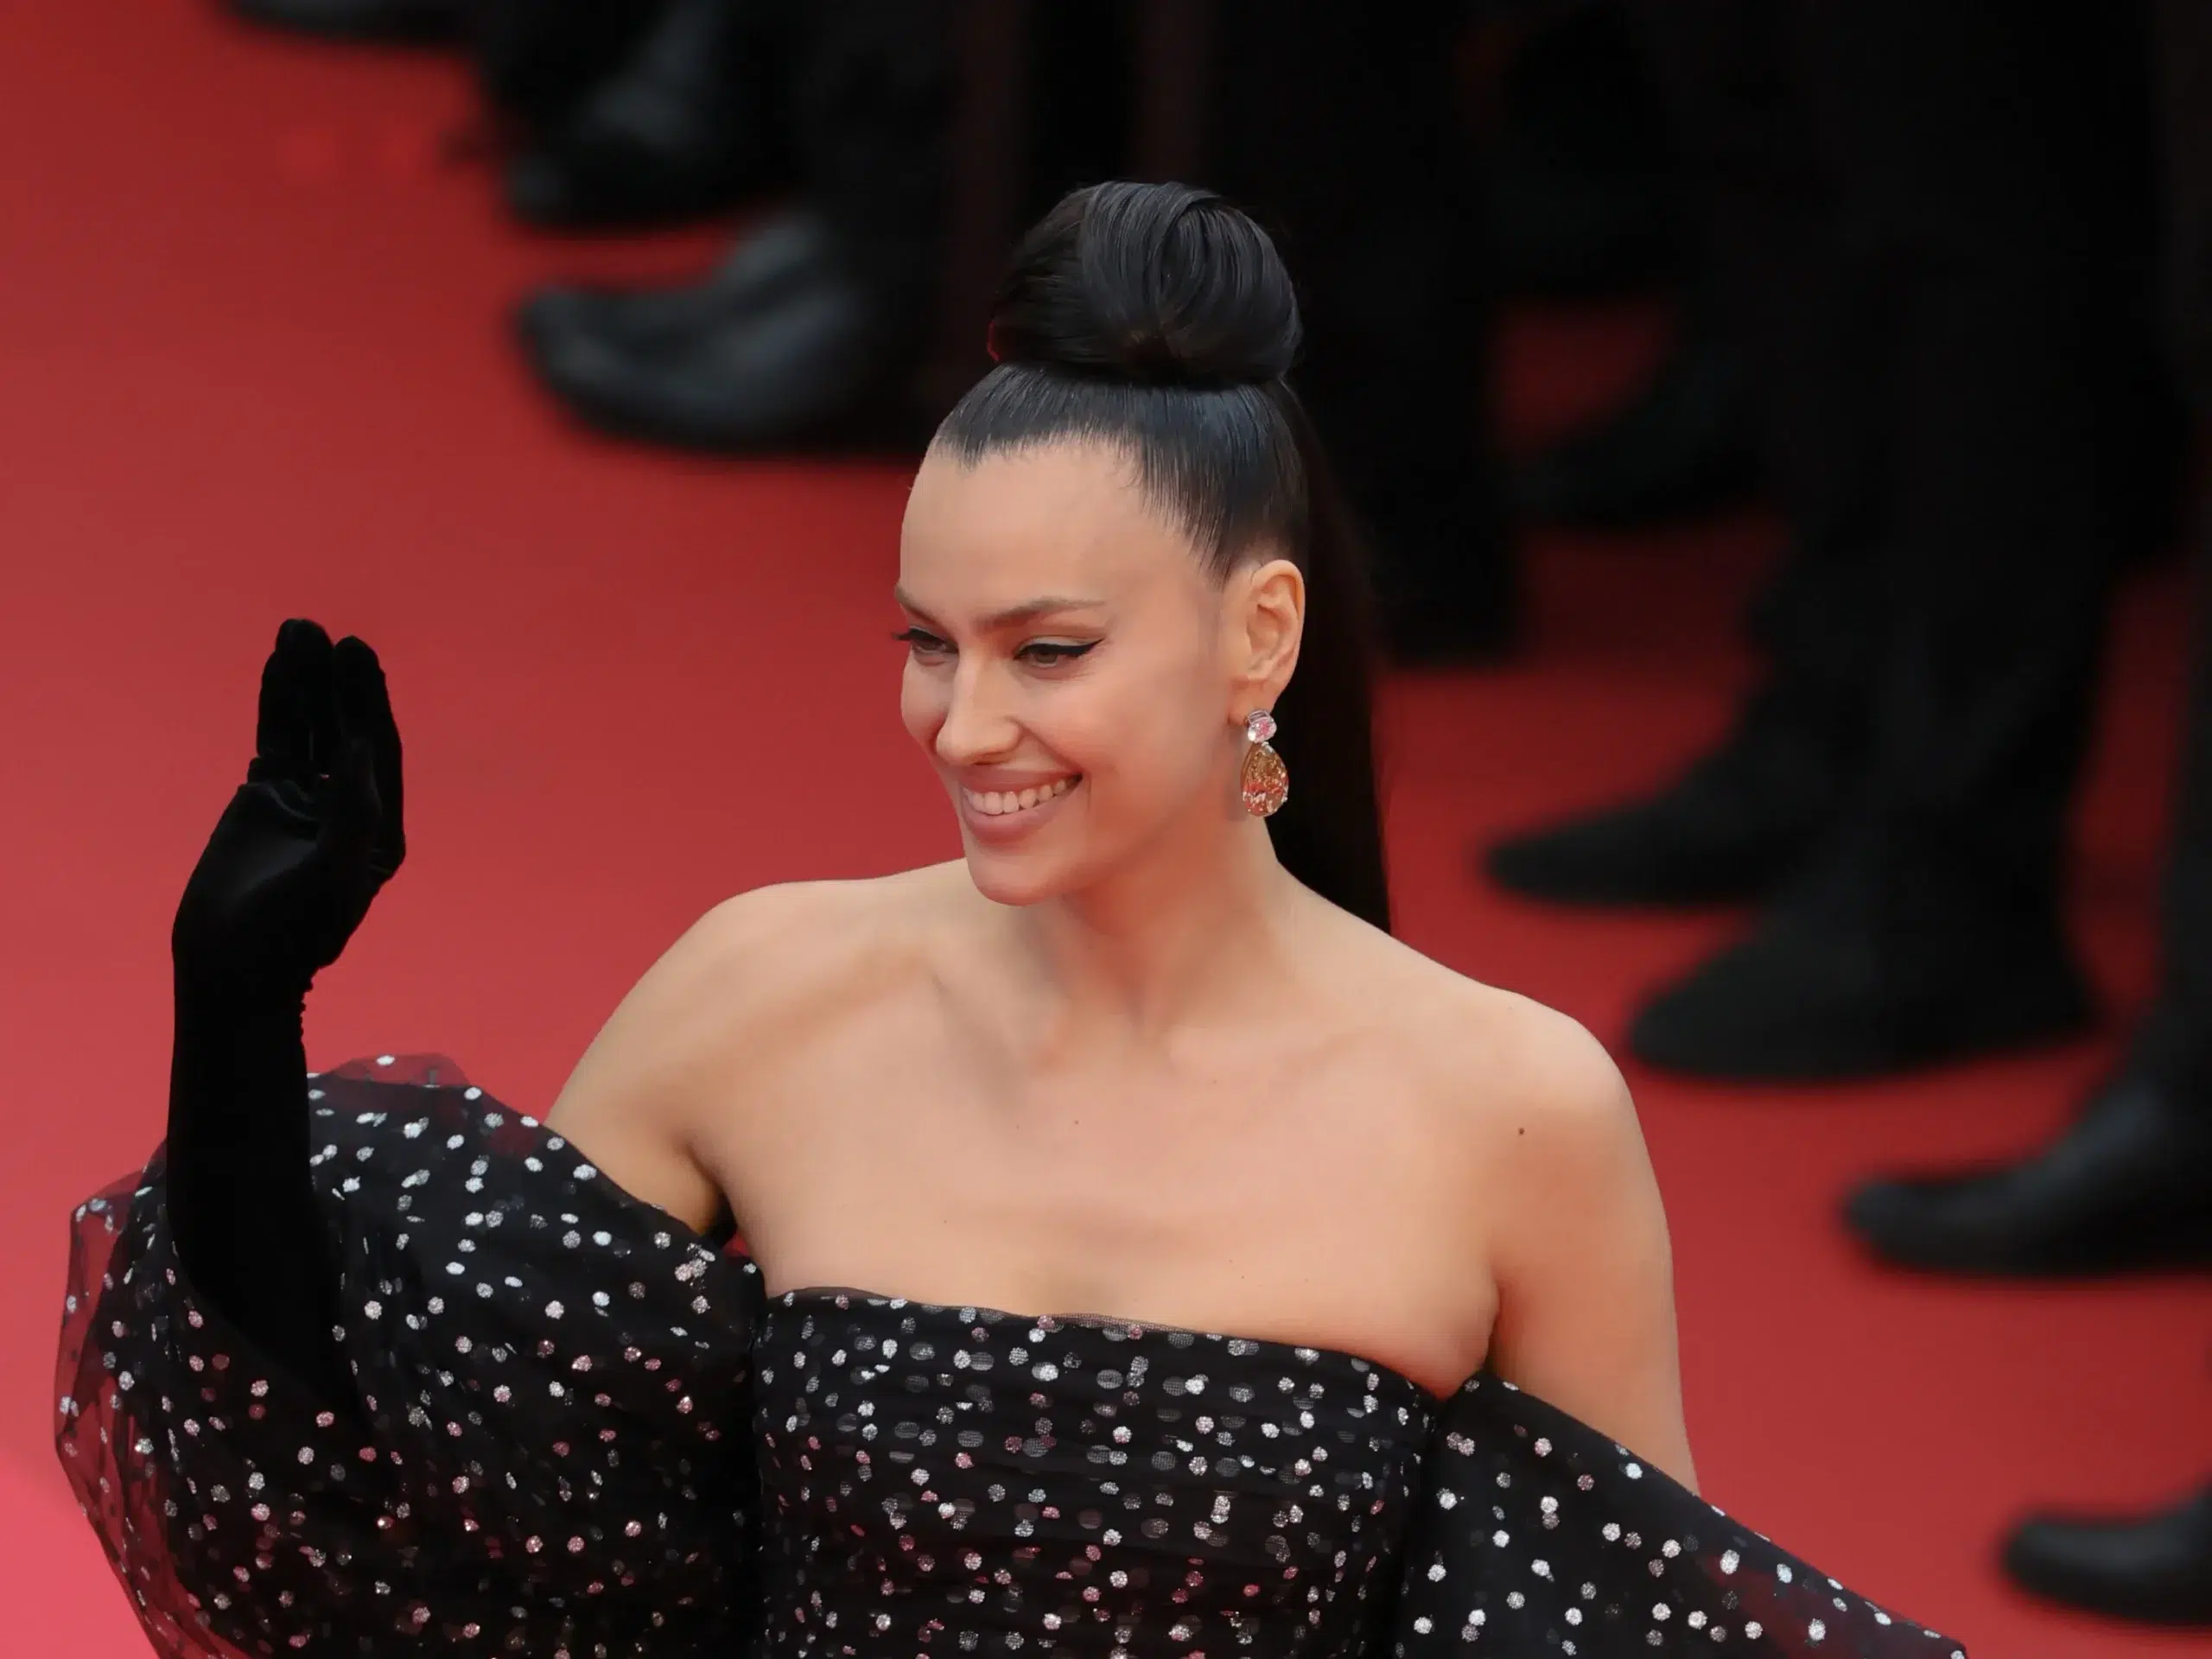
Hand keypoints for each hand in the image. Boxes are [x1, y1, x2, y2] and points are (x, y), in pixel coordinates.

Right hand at [170, 619, 405, 1008]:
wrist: (233, 970)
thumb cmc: (290, 936)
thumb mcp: (332, 877)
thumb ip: (352, 814)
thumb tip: (365, 748)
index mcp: (378, 828)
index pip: (379, 750)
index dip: (369, 700)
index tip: (357, 654)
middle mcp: (348, 809)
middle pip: (345, 729)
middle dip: (337, 682)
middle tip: (325, 632)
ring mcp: (305, 802)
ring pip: (307, 728)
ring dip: (305, 682)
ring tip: (297, 628)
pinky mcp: (264, 801)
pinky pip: (275, 739)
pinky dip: (276, 703)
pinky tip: (277, 665)